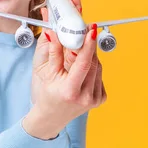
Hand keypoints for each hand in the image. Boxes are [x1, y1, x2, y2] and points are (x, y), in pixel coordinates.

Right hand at [23, 0, 106, 139]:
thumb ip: (53, 51)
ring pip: (98, 66)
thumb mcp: (46, 73)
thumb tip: (54, 31)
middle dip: (88, 46)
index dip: (88, 44)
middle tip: (84, 31)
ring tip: (78, 54)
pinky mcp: (101, 99)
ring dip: (90, 56)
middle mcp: (86, 97)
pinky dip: (92, 67)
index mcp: (71, 91)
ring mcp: (95, 100)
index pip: (84, 63)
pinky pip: (99, 74)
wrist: (51, 118)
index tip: (91, 29)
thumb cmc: (46, 95)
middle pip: (93, 62)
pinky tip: (82, 69)